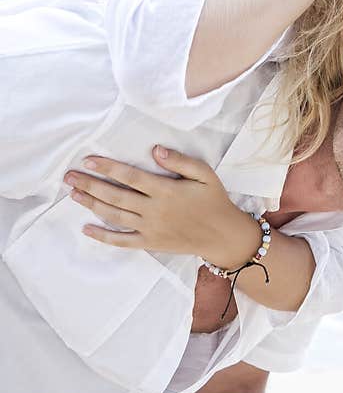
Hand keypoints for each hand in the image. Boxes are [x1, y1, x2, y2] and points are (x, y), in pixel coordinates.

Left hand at [64, 146, 260, 264]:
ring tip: (74, 194)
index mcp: (166, 190)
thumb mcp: (206, 175)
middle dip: (90, 184)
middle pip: (115, 195)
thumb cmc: (215, 201)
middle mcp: (154, 209)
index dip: (107, 168)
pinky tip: (87, 228)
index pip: (130, 176)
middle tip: (70, 176)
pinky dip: (103, 236)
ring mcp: (150, 228)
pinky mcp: (150, 242)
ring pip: (114, 215)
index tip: (88, 160)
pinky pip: (122, 240)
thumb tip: (155, 150)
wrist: (223, 235)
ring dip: (92, 204)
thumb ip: (181, 161)